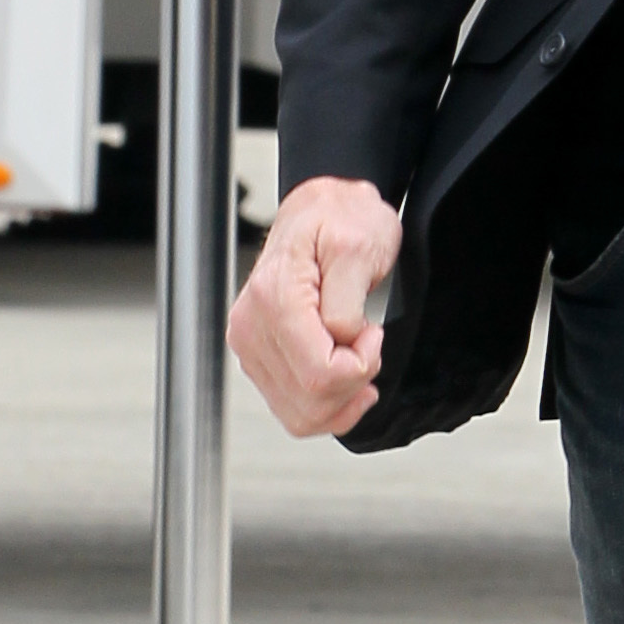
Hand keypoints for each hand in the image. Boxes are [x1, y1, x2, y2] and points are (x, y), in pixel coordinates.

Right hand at [228, 175, 402, 437]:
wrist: (321, 208)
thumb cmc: (343, 219)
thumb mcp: (360, 246)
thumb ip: (347, 303)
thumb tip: (340, 342)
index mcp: (274, 298)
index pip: (319, 373)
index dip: (360, 365)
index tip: (373, 333)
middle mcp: (252, 326)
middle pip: (310, 402)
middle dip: (353, 384)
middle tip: (368, 344)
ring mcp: (250, 344)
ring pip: (299, 415)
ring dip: (341, 401)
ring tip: (359, 361)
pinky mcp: (257, 356)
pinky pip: (292, 407)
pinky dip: (326, 405)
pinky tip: (347, 379)